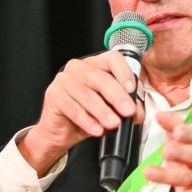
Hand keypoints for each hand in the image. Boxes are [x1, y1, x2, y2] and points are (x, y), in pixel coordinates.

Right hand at [20, 51, 143, 175]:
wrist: (60, 132)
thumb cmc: (86, 116)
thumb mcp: (110, 109)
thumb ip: (124, 106)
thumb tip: (137, 112)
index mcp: (95, 64)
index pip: (112, 59)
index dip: (124, 72)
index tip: (132, 89)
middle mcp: (78, 68)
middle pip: (101, 78)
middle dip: (117, 97)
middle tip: (128, 111)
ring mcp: (64, 80)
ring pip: (87, 95)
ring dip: (103, 111)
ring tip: (114, 124)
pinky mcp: (53, 95)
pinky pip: (73, 108)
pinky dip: (87, 120)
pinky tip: (97, 130)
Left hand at [142, 111, 191, 191]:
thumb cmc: (191, 163)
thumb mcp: (184, 143)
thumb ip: (172, 127)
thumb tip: (159, 114)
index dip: (187, 134)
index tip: (177, 131)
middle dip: (181, 153)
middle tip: (166, 151)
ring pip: (185, 179)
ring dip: (166, 176)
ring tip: (148, 172)